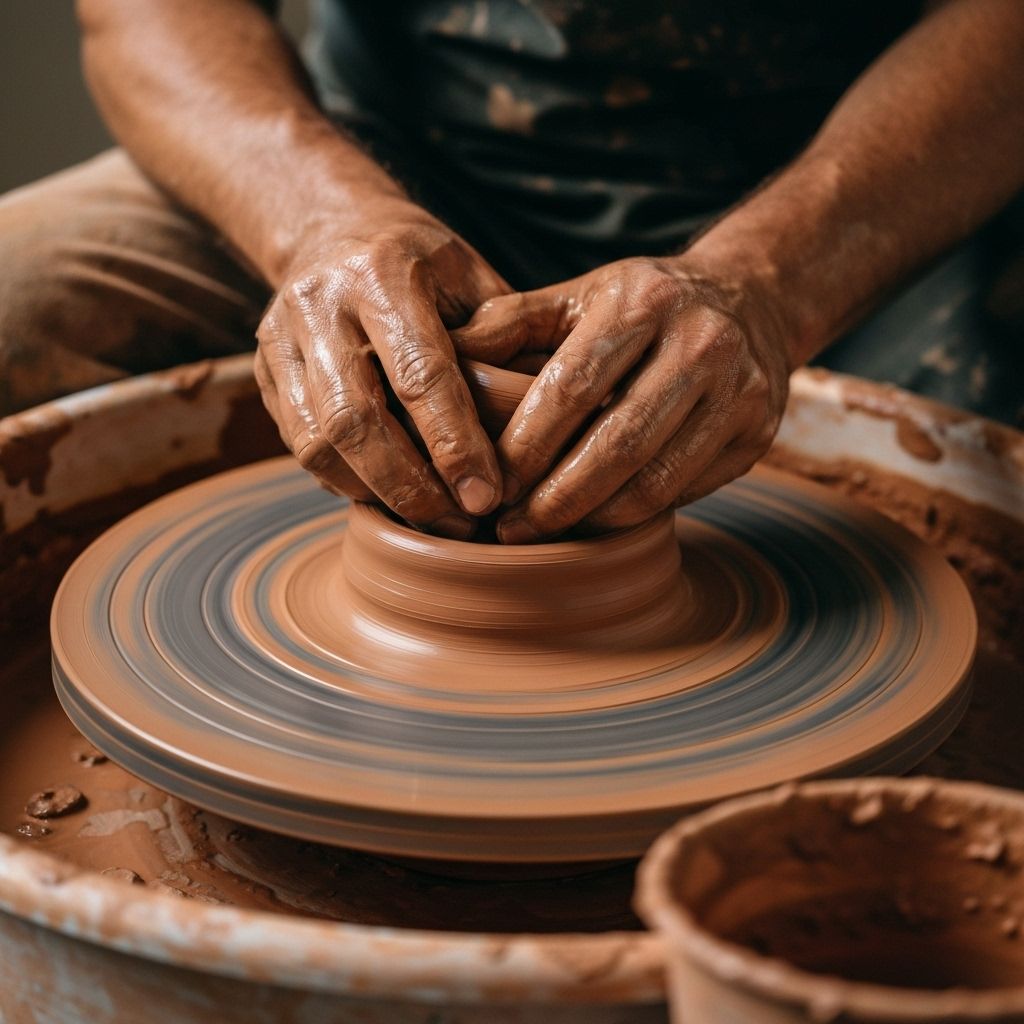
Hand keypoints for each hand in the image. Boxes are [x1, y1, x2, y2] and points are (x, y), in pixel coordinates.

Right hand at [255, 199, 507, 537]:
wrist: (330, 230)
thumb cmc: (420, 262)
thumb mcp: (469, 274)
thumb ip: (501, 336)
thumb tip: (537, 419)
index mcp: (383, 273)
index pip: (420, 374)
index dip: (454, 444)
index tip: (486, 496)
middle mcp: (320, 304)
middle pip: (357, 420)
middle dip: (410, 486)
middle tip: (457, 525)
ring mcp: (280, 340)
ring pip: (317, 442)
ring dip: (375, 493)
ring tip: (427, 520)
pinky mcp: (262, 372)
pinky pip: (299, 446)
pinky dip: (344, 481)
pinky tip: (386, 495)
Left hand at [451, 257, 791, 542]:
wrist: (750, 300)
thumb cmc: (642, 305)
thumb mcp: (580, 295)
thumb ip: (512, 323)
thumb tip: (444, 354)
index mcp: (642, 302)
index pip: (574, 387)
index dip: (527, 447)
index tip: (491, 487)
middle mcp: (700, 343)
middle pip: (618, 443)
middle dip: (557, 498)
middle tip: (511, 530)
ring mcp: (739, 391)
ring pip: (657, 480)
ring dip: (594, 519)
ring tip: (548, 534)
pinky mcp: (757, 434)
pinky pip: (686, 491)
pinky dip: (637, 514)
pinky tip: (598, 520)